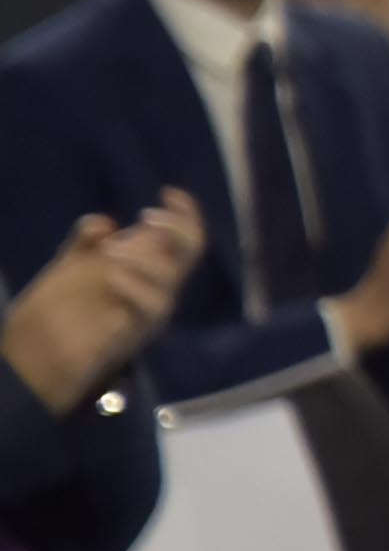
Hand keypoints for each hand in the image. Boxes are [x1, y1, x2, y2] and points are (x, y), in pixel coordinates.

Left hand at [3, 192, 206, 412]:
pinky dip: (135, 285)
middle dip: (176, 226)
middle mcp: (155, 287)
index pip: (181, 238)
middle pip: (191, 250)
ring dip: (144, 257)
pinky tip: (111, 278)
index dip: (184, 213)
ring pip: (172, 275)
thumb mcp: (69, 267)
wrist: (35, 358)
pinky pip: (153, 305)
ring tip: (110, 253)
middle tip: (146, 216)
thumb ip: (84, 242)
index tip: (168, 193)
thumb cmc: (54, 313)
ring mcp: (148, 309)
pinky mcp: (137, 330)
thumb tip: (107, 222)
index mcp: (144, 270)